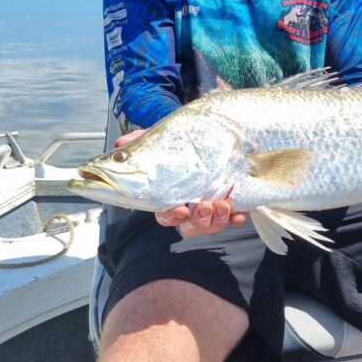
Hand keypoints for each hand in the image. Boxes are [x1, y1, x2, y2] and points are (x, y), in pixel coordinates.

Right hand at [113, 130, 248, 235]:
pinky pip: (232, 219)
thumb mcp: (164, 138)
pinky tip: (240, 213)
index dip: (171, 216)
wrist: (212, 134)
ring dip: (216, 220)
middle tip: (205, 205)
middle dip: (197, 221)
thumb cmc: (183, 142)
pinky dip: (235, 217)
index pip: (165, 215)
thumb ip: (143, 141)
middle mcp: (189, 206)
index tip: (180, 208)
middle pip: (189, 227)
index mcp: (170, 196)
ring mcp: (209, 208)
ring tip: (223, 204)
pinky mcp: (229, 205)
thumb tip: (122, 144)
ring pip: (209, 226)